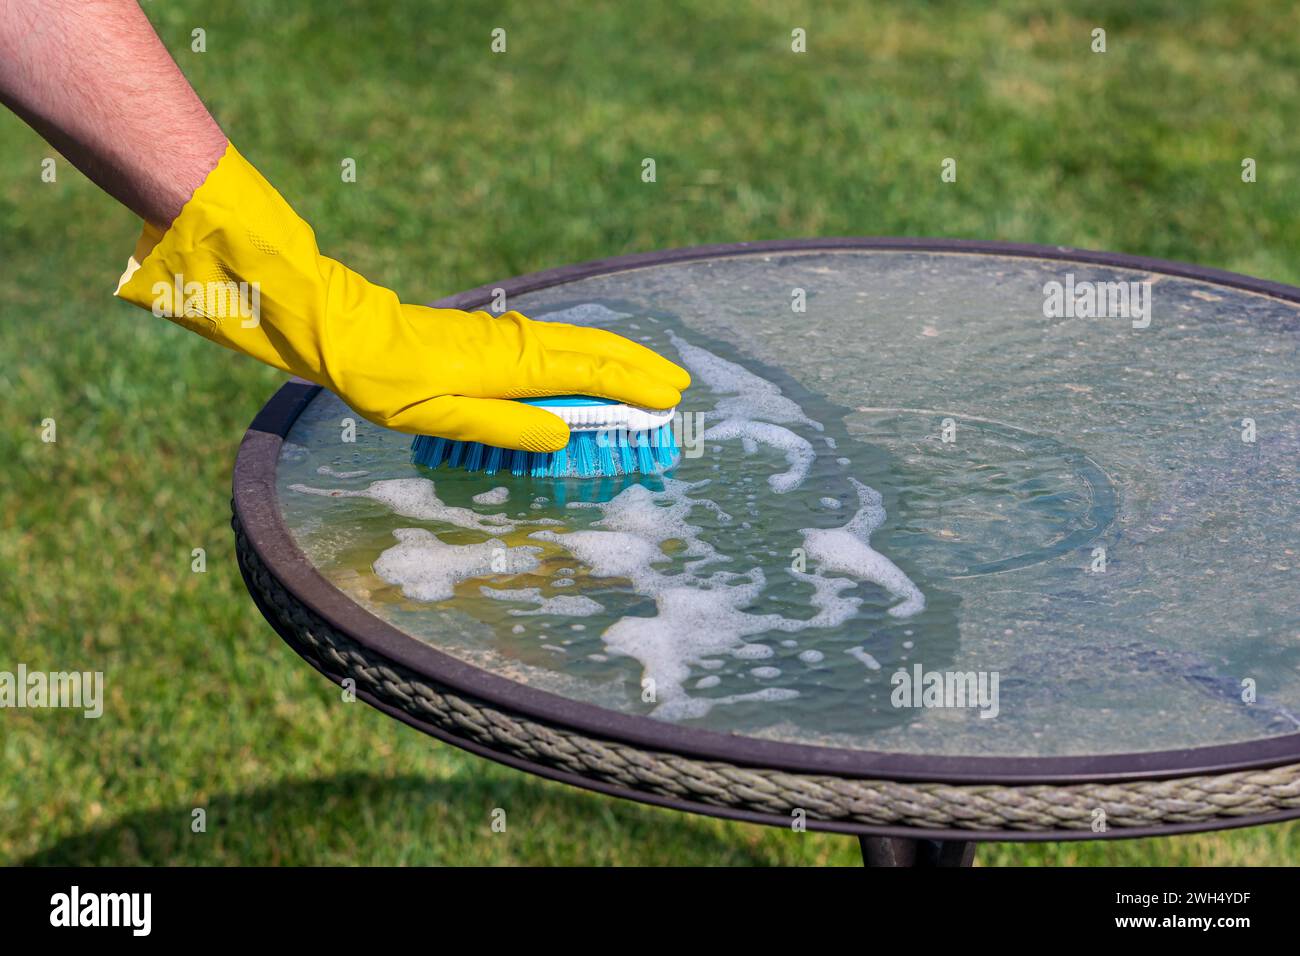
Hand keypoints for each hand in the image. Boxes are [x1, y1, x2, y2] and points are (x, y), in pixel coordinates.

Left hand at [115, 143, 688, 450]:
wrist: (345, 334)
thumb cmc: (385, 382)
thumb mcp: (438, 416)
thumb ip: (503, 425)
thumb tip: (563, 433)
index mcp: (510, 366)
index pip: (589, 374)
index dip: (632, 388)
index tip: (669, 401)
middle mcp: (517, 345)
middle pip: (594, 352)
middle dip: (639, 369)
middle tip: (679, 388)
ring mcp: (507, 338)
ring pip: (578, 345)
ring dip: (619, 360)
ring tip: (652, 377)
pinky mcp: (493, 339)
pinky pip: (556, 347)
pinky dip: (589, 356)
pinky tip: (594, 368)